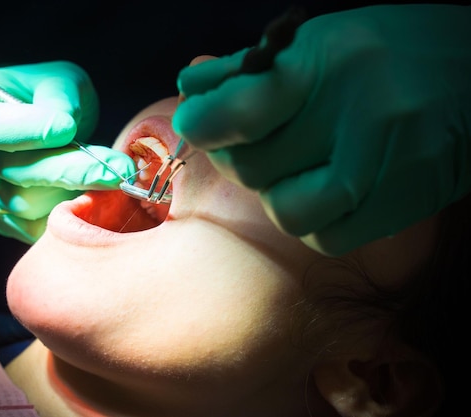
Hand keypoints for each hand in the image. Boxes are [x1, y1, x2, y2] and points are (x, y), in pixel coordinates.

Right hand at [0, 61, 134, 243]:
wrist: (49, 128)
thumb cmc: (50, 97)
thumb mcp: (60, 79)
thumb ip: (59, 96)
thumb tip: (64, 127)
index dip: (18, 130)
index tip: (66, 128)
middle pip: (9, 174)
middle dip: (68, 171)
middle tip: (116, 169)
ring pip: (27, 207)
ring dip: (74, 193)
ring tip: (112, 177)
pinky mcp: (6, 224)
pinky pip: (39, 229)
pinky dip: (71, 215)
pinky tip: (98, 196)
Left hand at [173, 4, 470, 254]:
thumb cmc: (390, 52)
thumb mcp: (320, 42)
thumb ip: (250, 68)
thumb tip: (192, 87)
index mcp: (326, 64)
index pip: (239, 110)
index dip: (202, 123)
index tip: (198, 123)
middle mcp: (354, 115)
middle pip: (252, 167)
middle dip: (236, 157)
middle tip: (249, 142)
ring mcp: (380, 165)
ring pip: (285, 211)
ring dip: (274, 194)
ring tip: (292, 170)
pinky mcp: (400, 202)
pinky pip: (326, 236)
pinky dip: (312, 220)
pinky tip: (324, 193)